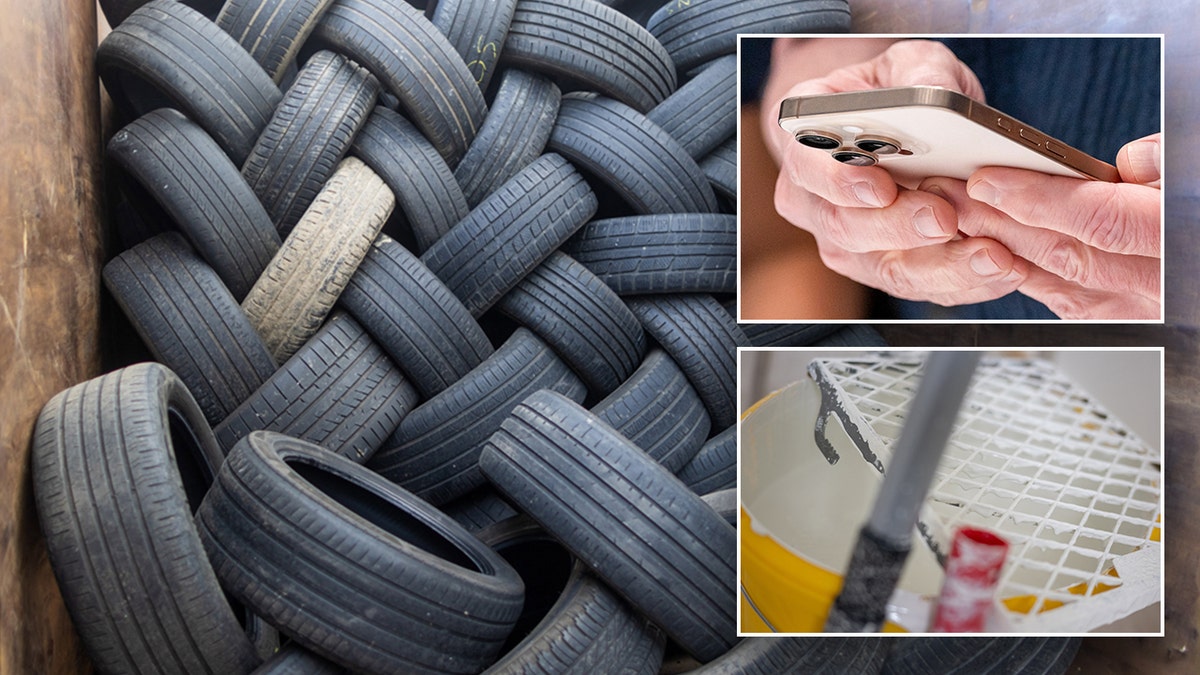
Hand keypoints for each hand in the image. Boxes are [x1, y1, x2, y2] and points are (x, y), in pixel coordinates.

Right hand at [767, 40, 1029, 306]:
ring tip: (989, 254)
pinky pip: (921, 285)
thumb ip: (920, 73)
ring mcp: (846, 242)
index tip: (878, 187)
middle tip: (943, 218)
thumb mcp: (909, 65)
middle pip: (844, 227)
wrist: (901, 133)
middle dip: (898, 227)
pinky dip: (964, 281)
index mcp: (805, 143)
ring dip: (940, 266)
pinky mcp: (885, 269)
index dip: (838, 181)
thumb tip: (936, 94)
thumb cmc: (896, 96)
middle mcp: (813, 201)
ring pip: (883, 268)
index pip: (805, 166)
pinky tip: (1001, 268)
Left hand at [929, 133, 1161, 319]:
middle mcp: (1160, 288)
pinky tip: (989, 253)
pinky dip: (1024, 276)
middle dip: (997, 220)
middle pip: (1063, 252)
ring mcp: (1140, 313)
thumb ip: (1169, 164)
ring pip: (1056, 281)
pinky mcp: (1124, 324)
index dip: (1037, 199)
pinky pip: (1066, 303)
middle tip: (948, 191)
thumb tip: (1130, 161)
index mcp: (1180, 239)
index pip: (1098, 219)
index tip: (987, 179)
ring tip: (954, 216)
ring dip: (997, 247)